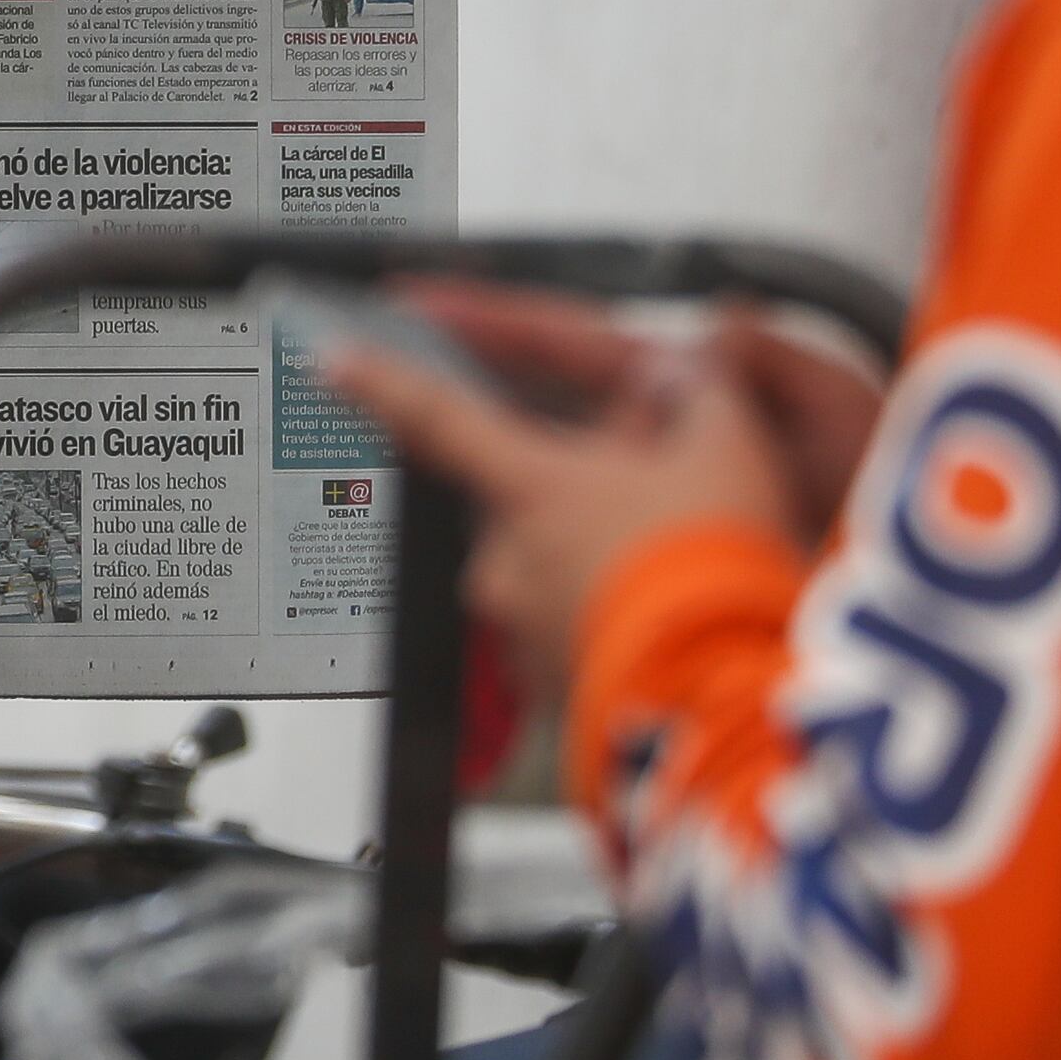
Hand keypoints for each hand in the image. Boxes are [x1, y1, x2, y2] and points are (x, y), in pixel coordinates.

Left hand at [327, 293, 801, 709]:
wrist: (722, 698)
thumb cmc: (712, 569)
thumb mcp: (727, 450)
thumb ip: (698, 397)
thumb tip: (681, 377)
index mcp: (531, 486)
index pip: (436, 419)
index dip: (382, 383)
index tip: (333, 361)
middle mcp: (506, 560)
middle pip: (526, 508)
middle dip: (579, 498)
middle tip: (657, 503)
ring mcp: (521, 632)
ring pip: (549, 575)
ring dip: (596, 566)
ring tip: (678, 575)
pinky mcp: (550, 693)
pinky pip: (568, 639)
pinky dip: (606, 627)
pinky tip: (666, 625)